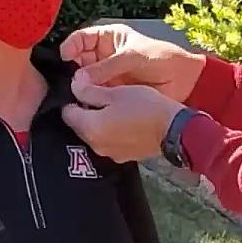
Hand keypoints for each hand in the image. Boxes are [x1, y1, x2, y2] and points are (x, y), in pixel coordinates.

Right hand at [60, 24, 205, 101]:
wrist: (184, 79)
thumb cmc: (161, 58)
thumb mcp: (133, 57)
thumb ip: (106, 67)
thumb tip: (78, 78)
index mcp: (108, 38)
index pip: (81, 39)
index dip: (71, 46)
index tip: (65, 57)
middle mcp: (104, 56)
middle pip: (78, 61)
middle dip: (72, 69)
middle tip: (69, 80)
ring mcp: (107, 75)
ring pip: (85, 80)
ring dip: (79, 86)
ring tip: (75, 93)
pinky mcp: (112, 92)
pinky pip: (95, 95)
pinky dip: (89, 99)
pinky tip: (85, 103)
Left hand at [62, 78, 182, 162]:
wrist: (174, 130)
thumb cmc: (145, 107)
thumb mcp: (116, 92)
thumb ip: (89, 90)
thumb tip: (73, 85)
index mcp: (90, 128)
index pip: (67, 113)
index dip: (73, 98)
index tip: (84, 88)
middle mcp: (95, 145)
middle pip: (80, 125)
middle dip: (86, 111)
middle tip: (102, 96)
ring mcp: (110, 154)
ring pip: (96, 134)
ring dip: (100, 122)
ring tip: (117, 108)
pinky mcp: (124, 156)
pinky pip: (110, 141)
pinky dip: (113, 132)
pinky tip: (127, 121)